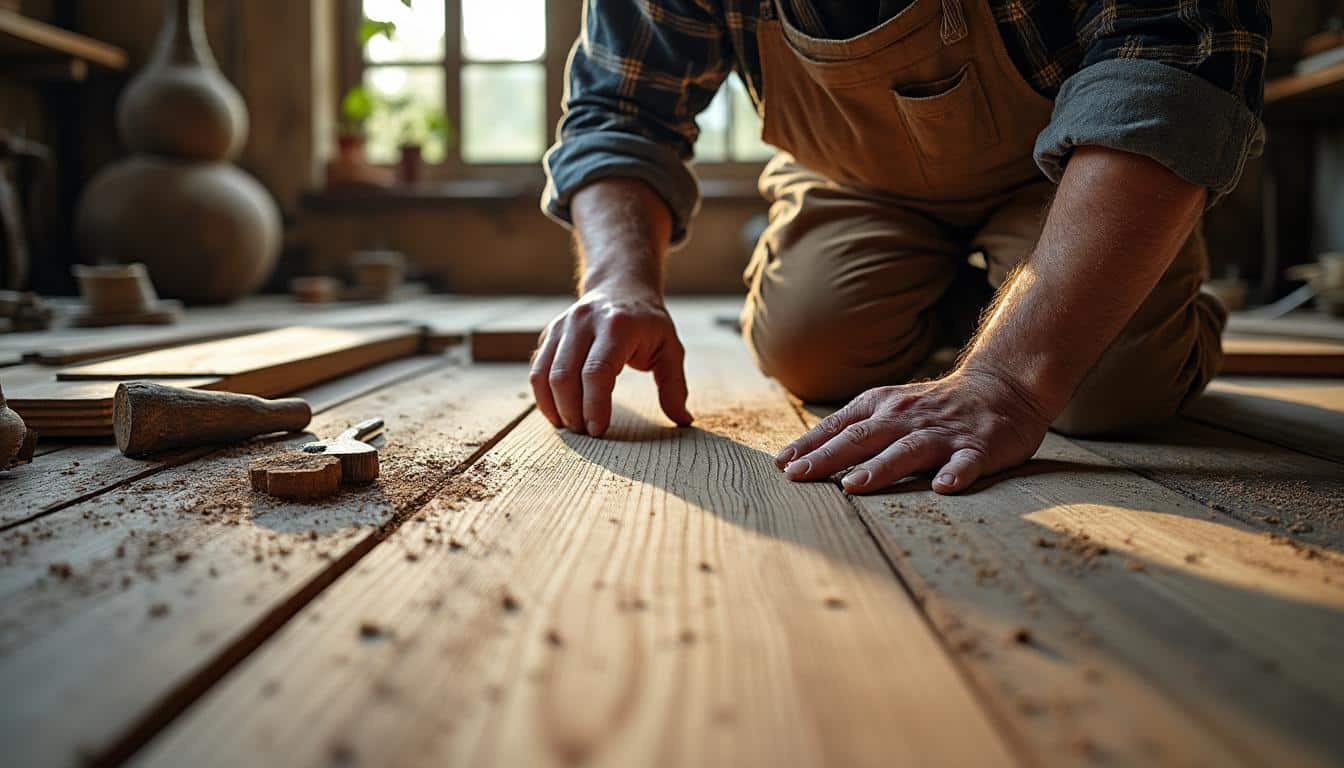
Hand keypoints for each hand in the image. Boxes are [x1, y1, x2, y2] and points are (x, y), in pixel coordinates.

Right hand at [530, 286, 692, 436]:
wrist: (621, 286)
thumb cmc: (647, 323)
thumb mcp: (670, 348)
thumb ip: (674, 386)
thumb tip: (682, 420)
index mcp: (617, 326)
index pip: (597, 371)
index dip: (594, 405)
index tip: (599, 430)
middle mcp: (584, 322)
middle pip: (565, 376)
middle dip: (572, 412)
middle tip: (586, 433)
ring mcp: (563, 326)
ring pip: (544, 375)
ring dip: (555, 408)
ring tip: (571, 426)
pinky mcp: (550, 334)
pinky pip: (537, 370)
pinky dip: (544, 397)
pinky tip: (559, 413)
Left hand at [775, 368, 1051, 494]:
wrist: (1001, 386)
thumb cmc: (934, 406)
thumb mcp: (890, 407)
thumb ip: (854, 428)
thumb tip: (804, 454)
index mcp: (882, 407)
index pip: (839, 427)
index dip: (810, 445)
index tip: (781, 464)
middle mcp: (907, 417)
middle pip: (862, 438)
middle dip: (828, 457)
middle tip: (798, 476)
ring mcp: (942, 432)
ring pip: (907, 450)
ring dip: (880, 468)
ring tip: (853, 486)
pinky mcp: (978, 446)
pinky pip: (966, 462)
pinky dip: (956, 473)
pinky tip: (944, 487)